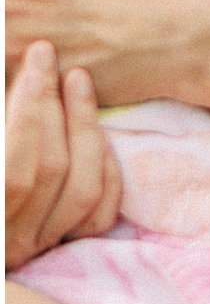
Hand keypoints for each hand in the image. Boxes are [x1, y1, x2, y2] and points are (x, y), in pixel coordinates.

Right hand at [6, 42, 122, 267]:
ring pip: (81, 190)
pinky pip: (97, 215)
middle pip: (49, 169)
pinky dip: (105, 170)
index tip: (37, 53)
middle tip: (51, 58)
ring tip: (77, 80)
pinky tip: (97, 133)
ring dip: (84, 126)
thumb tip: (20, 71)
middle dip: (53, 105)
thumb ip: (5, 122)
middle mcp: (9, 242)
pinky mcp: (56, 250)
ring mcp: (35, 249)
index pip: (14, 166)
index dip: (29, 103)